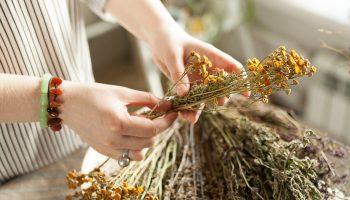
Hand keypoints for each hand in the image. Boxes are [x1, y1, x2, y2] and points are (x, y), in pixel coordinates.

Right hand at [60, 82, 176, 160]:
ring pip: (141, 151)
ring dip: (146, 138)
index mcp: (119, 123)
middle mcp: (113, 140)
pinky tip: (131, 132)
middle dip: (157, 127)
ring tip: (141, 123)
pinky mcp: (103, 151)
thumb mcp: (123, 92)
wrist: (68, 103)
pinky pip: (128, 156)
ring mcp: (108, 148)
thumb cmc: (94, 94)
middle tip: (156, 114)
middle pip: (149, 141)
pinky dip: (135, 146)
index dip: (167, 121)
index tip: (173, 112)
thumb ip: (147, 99)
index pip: (153, 129)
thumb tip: (166, 104)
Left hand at [149, 26, 246, 122]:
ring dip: (202, 107)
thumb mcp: (172, 56)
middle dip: (222, 96)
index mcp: (210, 56)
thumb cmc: (168, 42)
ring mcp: (198, 78)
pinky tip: (186, 117)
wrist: (158, 41)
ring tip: (193, 118)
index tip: (246, 93)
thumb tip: (184, 94)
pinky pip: (192, 99)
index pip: (232, 67)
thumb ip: (179, 73)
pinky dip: (189, 108)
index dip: (241, 80)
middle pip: (221, 85)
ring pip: (205, 96)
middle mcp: (207, 69)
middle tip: (218, 103)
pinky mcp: (188, 85)